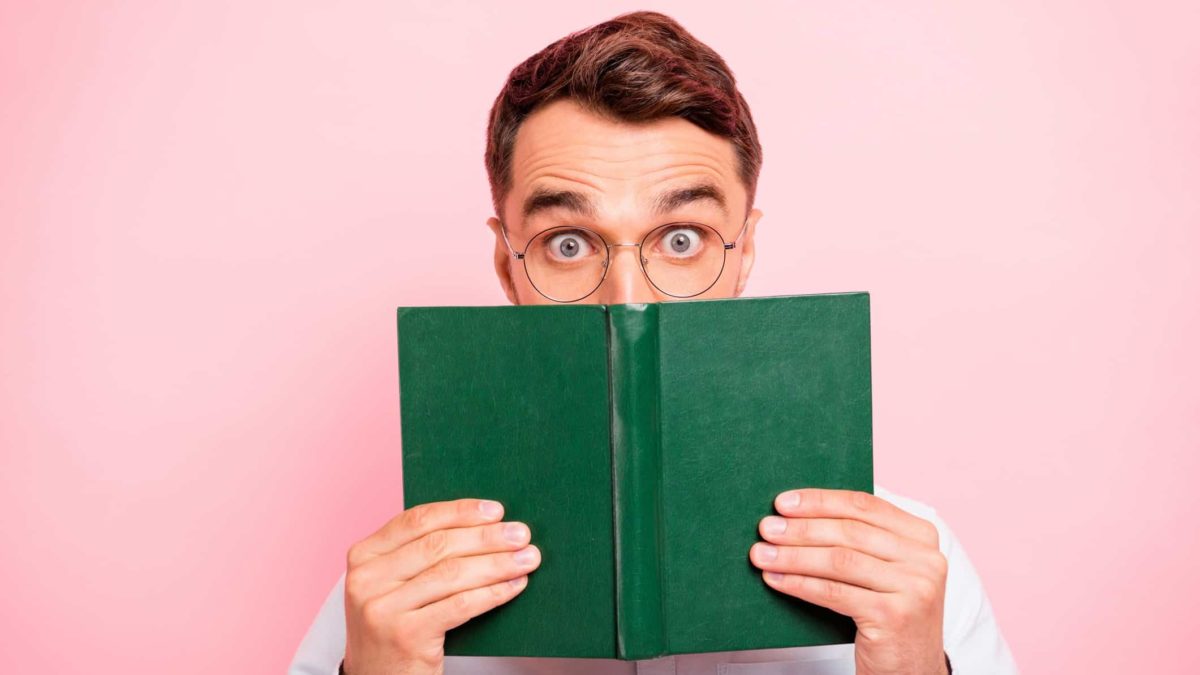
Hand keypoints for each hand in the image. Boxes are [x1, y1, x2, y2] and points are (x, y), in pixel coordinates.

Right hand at [344, 498, 540, 674]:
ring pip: (453, 573)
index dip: (460, 511)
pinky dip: (493, 593)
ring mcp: (383, 609)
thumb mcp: (392, 585)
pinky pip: (461, 605)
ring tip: (527, 559)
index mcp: (363, 556)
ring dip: (498, 564)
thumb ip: (419, 554)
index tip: (496, 510)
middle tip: (521, 535)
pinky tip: (514, 586)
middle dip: (487, 537)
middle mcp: (367, 579)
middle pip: (438, 545)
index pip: (417, 521)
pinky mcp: (405, 635)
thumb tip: (484, 524)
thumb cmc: (395, 627)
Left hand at [749, 489, 947, 674]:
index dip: (820, 501)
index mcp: (922, 535)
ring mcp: (915, 587)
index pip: (864, 505)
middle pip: (849, 531)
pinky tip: (777, 579)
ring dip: (794, 556)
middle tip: (767, 529)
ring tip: (762, 554)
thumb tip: (797, 515)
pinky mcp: (895, 615)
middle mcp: (925, 558)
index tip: (783, 502)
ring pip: (839, 561)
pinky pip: (835, 592)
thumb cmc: (889, 614)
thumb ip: (859, 540)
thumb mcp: (885, 569)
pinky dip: (800, 584)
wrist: (911, 669)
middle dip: (801, 528)